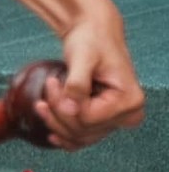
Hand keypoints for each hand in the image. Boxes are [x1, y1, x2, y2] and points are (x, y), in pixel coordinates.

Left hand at [39, 3, 144, 148]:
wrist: (94, 33)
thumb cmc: (91, 40)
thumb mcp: (83, 57)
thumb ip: (77, 84)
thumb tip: (70, 111)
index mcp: (130, 100)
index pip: (88, 119)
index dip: (64, 105)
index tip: (52, 82)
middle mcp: (128, 114)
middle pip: (83, 130)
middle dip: (58, 111)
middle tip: (48, 86)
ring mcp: (116, 119)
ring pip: (80, 137)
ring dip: (56, 123)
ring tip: (41, 103)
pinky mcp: (103, 120)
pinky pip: (83, 138)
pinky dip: (65, 135)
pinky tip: (51, 132)